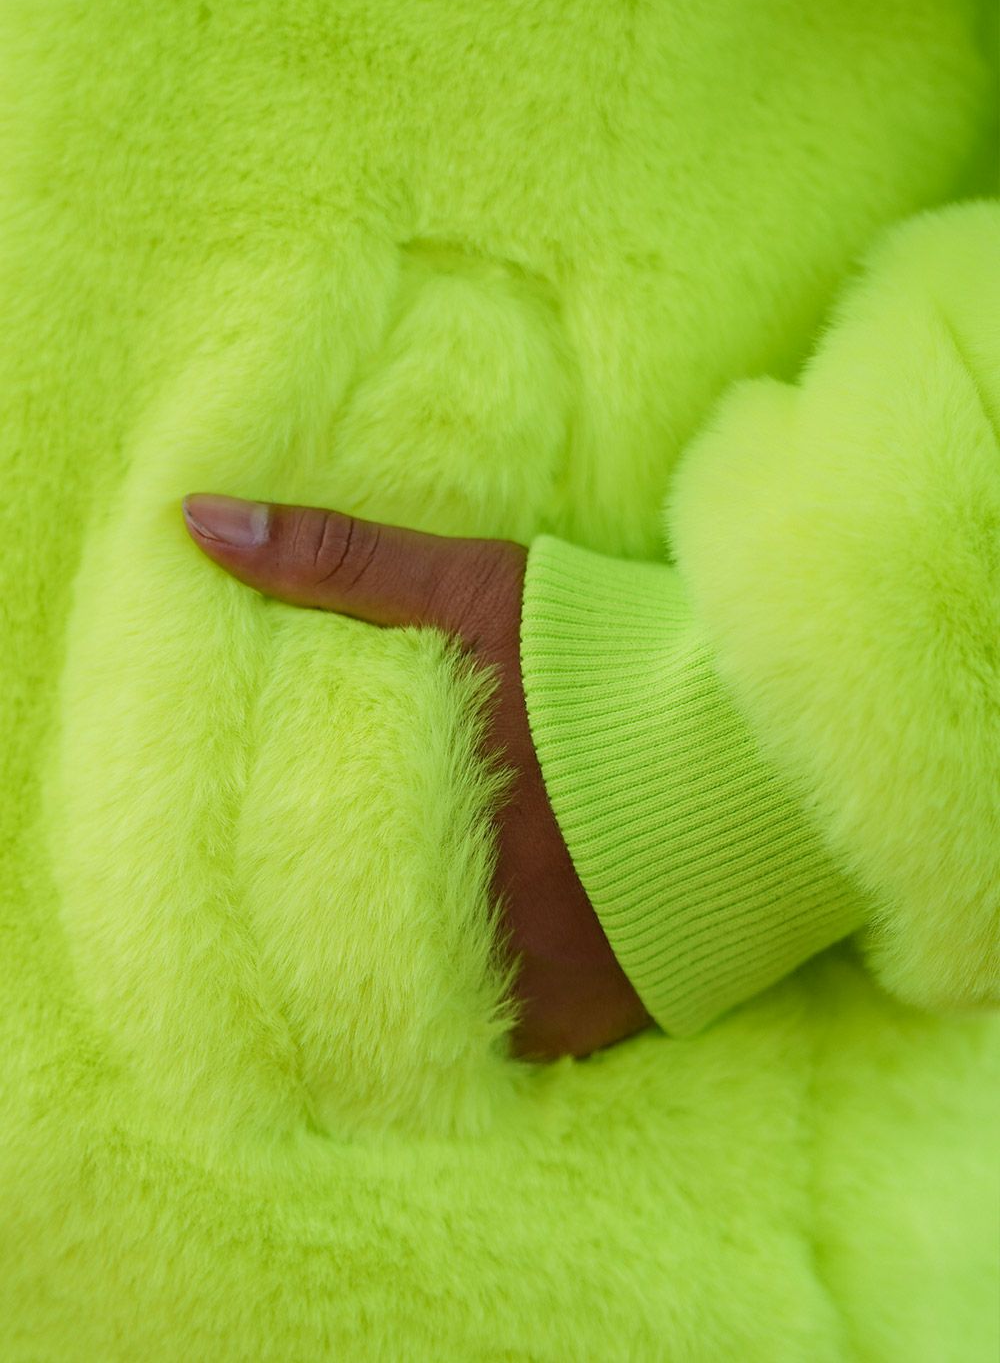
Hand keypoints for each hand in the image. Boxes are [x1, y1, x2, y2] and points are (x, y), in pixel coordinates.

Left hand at [181, 492, 653, 1060]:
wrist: (755, 734)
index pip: (295, 879)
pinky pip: (513, 1046)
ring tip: (387, 965)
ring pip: (429, 1014)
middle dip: (336, 944)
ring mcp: (529, 984)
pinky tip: (479, 991)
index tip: (250, 876)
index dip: (269, 884)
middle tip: (312, 932)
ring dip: (408, 991)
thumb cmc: (599, 653)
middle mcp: (463, 918)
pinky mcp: (595, 1018)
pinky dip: (490, 1025)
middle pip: (358, 957)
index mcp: (415, 821)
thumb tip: (192, 521)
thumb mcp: (468, 587)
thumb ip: (333, 558)